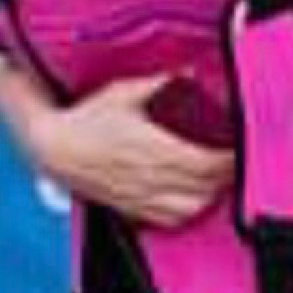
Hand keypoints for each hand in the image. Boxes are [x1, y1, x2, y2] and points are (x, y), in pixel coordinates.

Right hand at [34, 72, 235, 229]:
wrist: (54, 148)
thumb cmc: (85, 121)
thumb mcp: (124, 92)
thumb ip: (160, 84)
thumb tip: (188, 73)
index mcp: (156, 149)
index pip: (210, 162)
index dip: (231, 156)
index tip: (238, 143)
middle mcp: (153, 177)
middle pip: (208, 185)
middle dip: (227, 172)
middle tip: (235, 156)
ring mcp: (144, 196)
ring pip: (194, 206)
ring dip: (212, 193)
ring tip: (218, 176)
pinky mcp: (134, 208)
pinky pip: (173, 219)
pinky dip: (190, 210)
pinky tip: (193, 197)